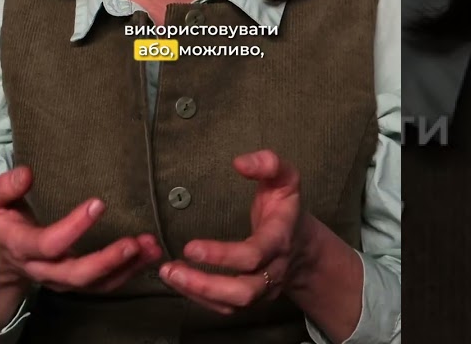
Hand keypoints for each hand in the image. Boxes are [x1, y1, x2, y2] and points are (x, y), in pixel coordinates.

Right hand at [0, 166, 162, 295]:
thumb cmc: (1, 224)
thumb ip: (7, 188)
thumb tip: (27, 174)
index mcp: (22, 247)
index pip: (49, 244)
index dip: (74, 227)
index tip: (98, 204)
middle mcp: (43, 269)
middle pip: (76, 274)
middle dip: (108, 261)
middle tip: (134, 243)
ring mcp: (60, 280)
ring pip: (95, 284)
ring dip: (127, 268)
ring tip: (151, 248)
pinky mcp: (76, 282)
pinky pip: (103, 285)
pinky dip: (128, 272)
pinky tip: (147, 256)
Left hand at [159, 150, 310, 313]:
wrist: (302, 243)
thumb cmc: (285, 207)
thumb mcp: (285, 178)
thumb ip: (269, 164)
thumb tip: (240, 162)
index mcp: (279, 240)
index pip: (253, 255)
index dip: (222, 255)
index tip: (191, 247)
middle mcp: (273, 270)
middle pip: (243, 291)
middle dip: (206, 285)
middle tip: (171, 269)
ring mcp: (263, 289)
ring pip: (233, 304)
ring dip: (198, 294)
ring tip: (169, 274)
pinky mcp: (251, 298)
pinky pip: (226, 307)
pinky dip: (200, 299)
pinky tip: (179, 281)